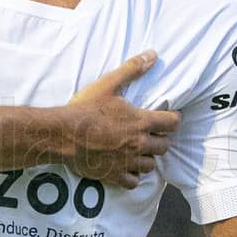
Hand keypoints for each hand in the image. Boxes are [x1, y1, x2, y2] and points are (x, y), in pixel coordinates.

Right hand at [60, 52, 178, 188]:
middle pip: (164, 146)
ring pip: (150, 165)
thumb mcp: (108, 85)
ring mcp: (128, 162)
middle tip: (150, 134)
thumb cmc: (85, 109)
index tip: (169, 117)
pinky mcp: (114, 175)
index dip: (174, 119)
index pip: (172, 123)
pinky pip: (133, 181)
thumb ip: (132, 70)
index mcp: (141, 122)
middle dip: (160, 139)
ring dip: (147, 157)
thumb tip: (153, 55)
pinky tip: (126, 167)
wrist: (63, 134)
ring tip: (138, 150)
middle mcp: (139, 144)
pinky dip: (133, 176)